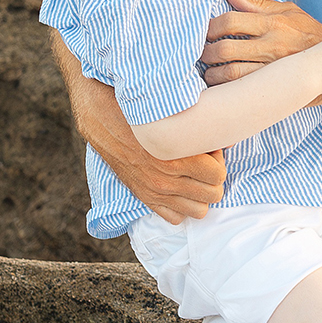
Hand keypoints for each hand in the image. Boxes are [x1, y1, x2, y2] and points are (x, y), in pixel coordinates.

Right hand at [48, 29, 224, 222]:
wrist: (98, 112)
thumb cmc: (136, 106)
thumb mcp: (168, 108)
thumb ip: (197, 121)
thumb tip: (223, 133)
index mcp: (173, 157)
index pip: (218, 174)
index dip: (218, 158)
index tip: (209, 146)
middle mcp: (164, 180)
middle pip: (213, 194)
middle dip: (213, 175)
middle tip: (205, 159)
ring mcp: (154, 191)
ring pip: (198, 210)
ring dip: (201, 192)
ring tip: (195, 174)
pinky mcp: (143, 196)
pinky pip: (174, 217)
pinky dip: (181, 204)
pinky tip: (179, 184)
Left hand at [202, 0, 321, 85]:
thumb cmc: (310, 33)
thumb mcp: (288, 12)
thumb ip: (257, 5)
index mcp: (272, 23)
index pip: (231, 20)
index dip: (211, 26)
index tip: (204, 31)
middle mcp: (271, 46)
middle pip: (226, 49)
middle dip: (206, 52)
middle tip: (199, 54)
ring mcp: (273, 68)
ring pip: (232, 73)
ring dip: (212, 75)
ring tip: (206, 74)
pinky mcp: (277, 86)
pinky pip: (245, 89)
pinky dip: (227, 89)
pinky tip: (220, 88)